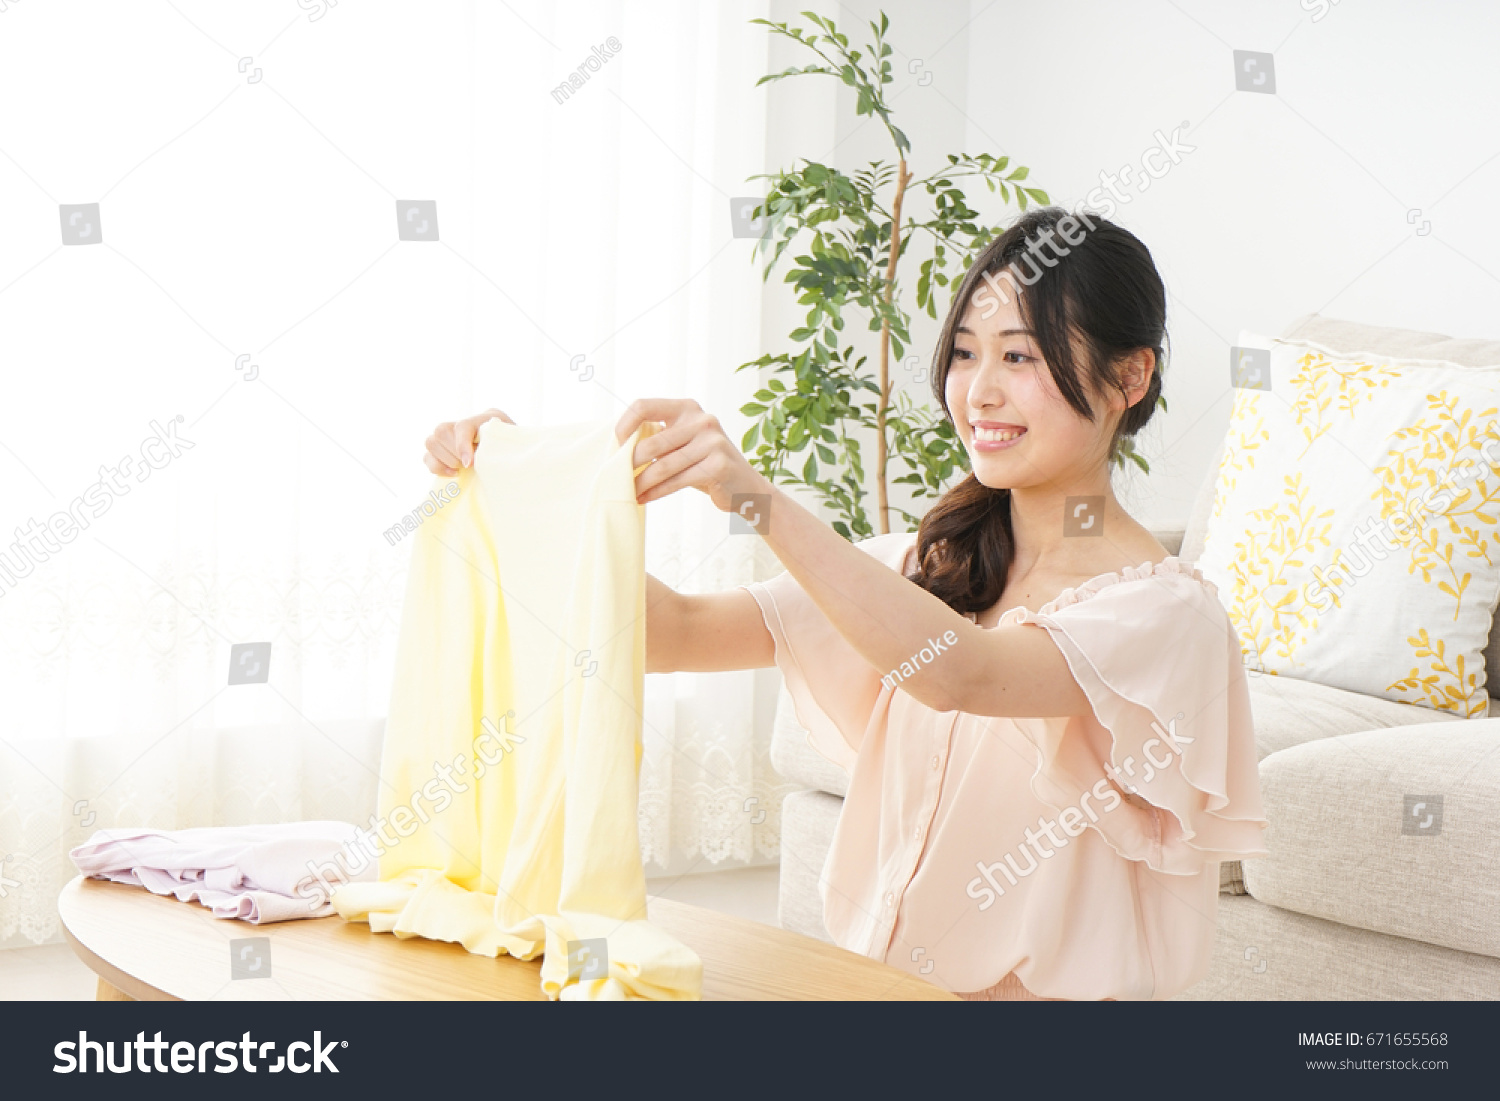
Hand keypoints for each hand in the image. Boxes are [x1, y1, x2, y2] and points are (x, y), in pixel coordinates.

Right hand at [424, 408, 513, 474]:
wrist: (511, 458)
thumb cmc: (512, 453)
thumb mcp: (510, 448)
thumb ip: (497, 448)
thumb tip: (476, 459)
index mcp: (484, 419)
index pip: (463, 426)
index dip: (462, 445)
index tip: (469, 464)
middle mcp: (462, 423)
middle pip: (441, 431)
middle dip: (454, 453)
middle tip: (468, 465)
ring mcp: (448, 437)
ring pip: (430, 442)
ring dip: (445, 459)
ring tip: (462, 468)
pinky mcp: (441, 452)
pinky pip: (427, 457)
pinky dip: (437, 467)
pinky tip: (454, 473)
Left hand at [615, 398, 769, 510]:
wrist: (745, 486)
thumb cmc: (705, 464)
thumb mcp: (684, 443)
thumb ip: (660, 438)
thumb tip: (619, 448)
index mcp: (687, 408)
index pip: (644, 406)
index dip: (624, 423)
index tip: (615, 443)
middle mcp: (701, 420)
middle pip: (653, 442)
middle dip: (631, 463)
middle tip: (617, 477)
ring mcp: (712, 442)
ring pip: (663, 465)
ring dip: (641, 482)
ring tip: (629, 491)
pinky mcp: (717, 465)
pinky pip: (676, 481)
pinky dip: (656, 492)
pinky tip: (644, 498)